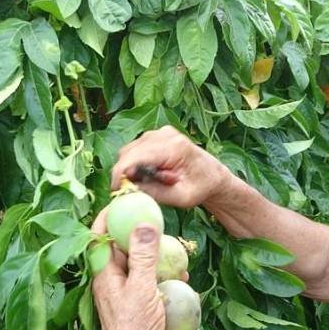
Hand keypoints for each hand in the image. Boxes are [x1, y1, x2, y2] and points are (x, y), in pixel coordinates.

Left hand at [91, 211, 172, 329]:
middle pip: (120, 251)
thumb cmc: (138, 328)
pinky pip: (147, 283)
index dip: (107, 217)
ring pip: (137, 267)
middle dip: (140, 238)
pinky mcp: (135, 306)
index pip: (99, 239)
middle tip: (158, 226)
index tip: (123, 201)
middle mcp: (109, 284)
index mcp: (103, 277)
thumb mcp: (143, 288)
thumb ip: (144, 256)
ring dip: (156, 260)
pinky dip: (161, 278)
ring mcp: (122, 296)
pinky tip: (179, 282)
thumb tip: (143, 224)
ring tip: (177, 262)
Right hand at [112, 126, 231, 208]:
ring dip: (134, 168)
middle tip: (139, 190)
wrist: (212, 176)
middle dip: (128, 173)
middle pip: (129, 152)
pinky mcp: (155, 135)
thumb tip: (129, 187)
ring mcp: (160, 132)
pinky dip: (137, 163)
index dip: (120, 172)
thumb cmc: (200, 188)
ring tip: (155, 181)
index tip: (115, 190)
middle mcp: (165, 134)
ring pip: (129, 151)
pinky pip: (135, 149)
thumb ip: (155, 193)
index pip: (136, 156)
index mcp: (174, 147)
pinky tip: (153, 173)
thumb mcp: (181, 198)